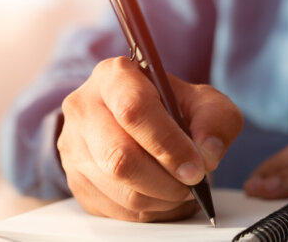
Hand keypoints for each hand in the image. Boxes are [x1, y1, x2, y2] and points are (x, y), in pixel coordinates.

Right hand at [58, 57, 242, 221]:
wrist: (131, 120)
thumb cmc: (166, 107)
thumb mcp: (201, 100)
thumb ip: (214, 120)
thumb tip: (207, 155)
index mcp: (112, 77)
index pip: (133, 110)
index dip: (168, 144)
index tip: (196, 166)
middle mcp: (83, 108)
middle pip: (120, 157)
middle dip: (166, 180)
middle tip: (191, 183)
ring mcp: (73, 146)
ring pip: (119, 189)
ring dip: (161, 198)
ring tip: (179, 188)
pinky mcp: (74, 180)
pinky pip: (115, 209)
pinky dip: (148, 210)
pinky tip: (160, 195)